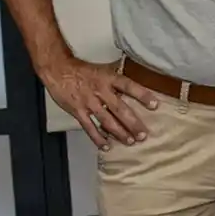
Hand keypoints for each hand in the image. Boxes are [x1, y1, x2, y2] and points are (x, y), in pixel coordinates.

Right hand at [40, 58, 159, 150]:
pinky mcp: (78, 111)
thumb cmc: (83, 70)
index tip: (155, 105)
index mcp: (109, 79)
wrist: (58, 69)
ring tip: (130, 141)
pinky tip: (106, 146)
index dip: (143, 95)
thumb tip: (136, 87)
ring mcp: (89, 103)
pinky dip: (97, 137)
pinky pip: (89, 127)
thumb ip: (117, 81)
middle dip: (133, 123)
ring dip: (119, 132)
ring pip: (106, 121)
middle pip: (120, 109)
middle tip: (143, 134)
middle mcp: (101, 91)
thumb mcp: (103, 70)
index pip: (129, 86)